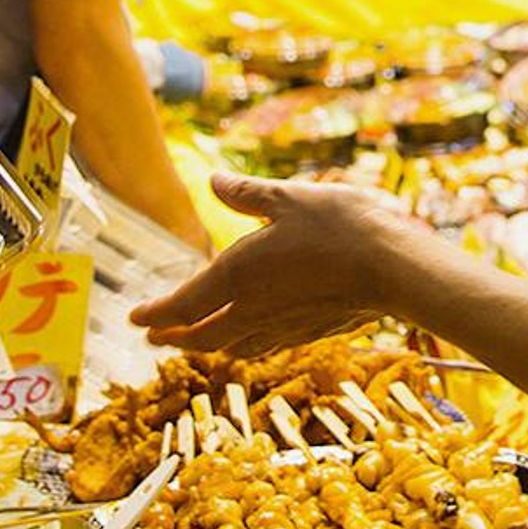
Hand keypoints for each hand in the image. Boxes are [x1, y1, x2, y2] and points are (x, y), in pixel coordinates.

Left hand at [130, 174, 429, 352]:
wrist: (393, 268)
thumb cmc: (337, 226)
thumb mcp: (286, 197)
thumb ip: (246, 193)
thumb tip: (213, 181)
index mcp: (236, 277)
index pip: (181, 305)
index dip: (154, 314)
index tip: (134, 319)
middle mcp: (253, 310)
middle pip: (202, 337)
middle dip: (174, 338)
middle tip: (154, 339)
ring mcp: (283, 328)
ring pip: (234, 347)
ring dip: (207, 346)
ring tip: (196, 343)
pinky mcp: (311, 333)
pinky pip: (265, 345)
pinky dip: (245, 345)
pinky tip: (252, 339)